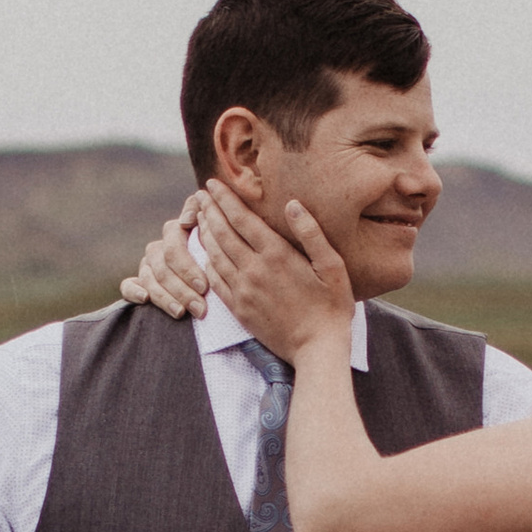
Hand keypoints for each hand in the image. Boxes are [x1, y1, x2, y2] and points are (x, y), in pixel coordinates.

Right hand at [117, 204, 208, 316]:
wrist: (216, 272)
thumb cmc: (221, 252)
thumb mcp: (217, 233)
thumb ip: (203, 219)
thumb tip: (185, 220)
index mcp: (176, 231)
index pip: (173, 247)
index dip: (187, 268)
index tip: (203, 287)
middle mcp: (160, 247)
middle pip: (162, 267)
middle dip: (181, 290)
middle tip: (200, 308)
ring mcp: (147, 264)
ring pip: (149, 278)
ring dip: (164, 298)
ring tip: (181, 313)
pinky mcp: (137, 282)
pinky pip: (127, 285)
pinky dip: (134, 291)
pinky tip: (145, 299)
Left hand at [192, 182, 354, 356]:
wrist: (317, 348)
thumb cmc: (332, 306)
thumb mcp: (333, 266)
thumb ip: (312, 233)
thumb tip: (292, 204)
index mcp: (276, 254)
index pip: (241, 218)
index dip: (224, 198)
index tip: (212, 183)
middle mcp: (254, 270)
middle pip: (222, 233)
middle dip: (208, 210)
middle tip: (199, 194)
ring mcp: (243, 290)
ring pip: (214, 254)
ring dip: (204, 232)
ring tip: (199, 216)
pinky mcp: (238, 308)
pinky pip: (214, 279)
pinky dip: (205, 261)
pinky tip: (204, 252)